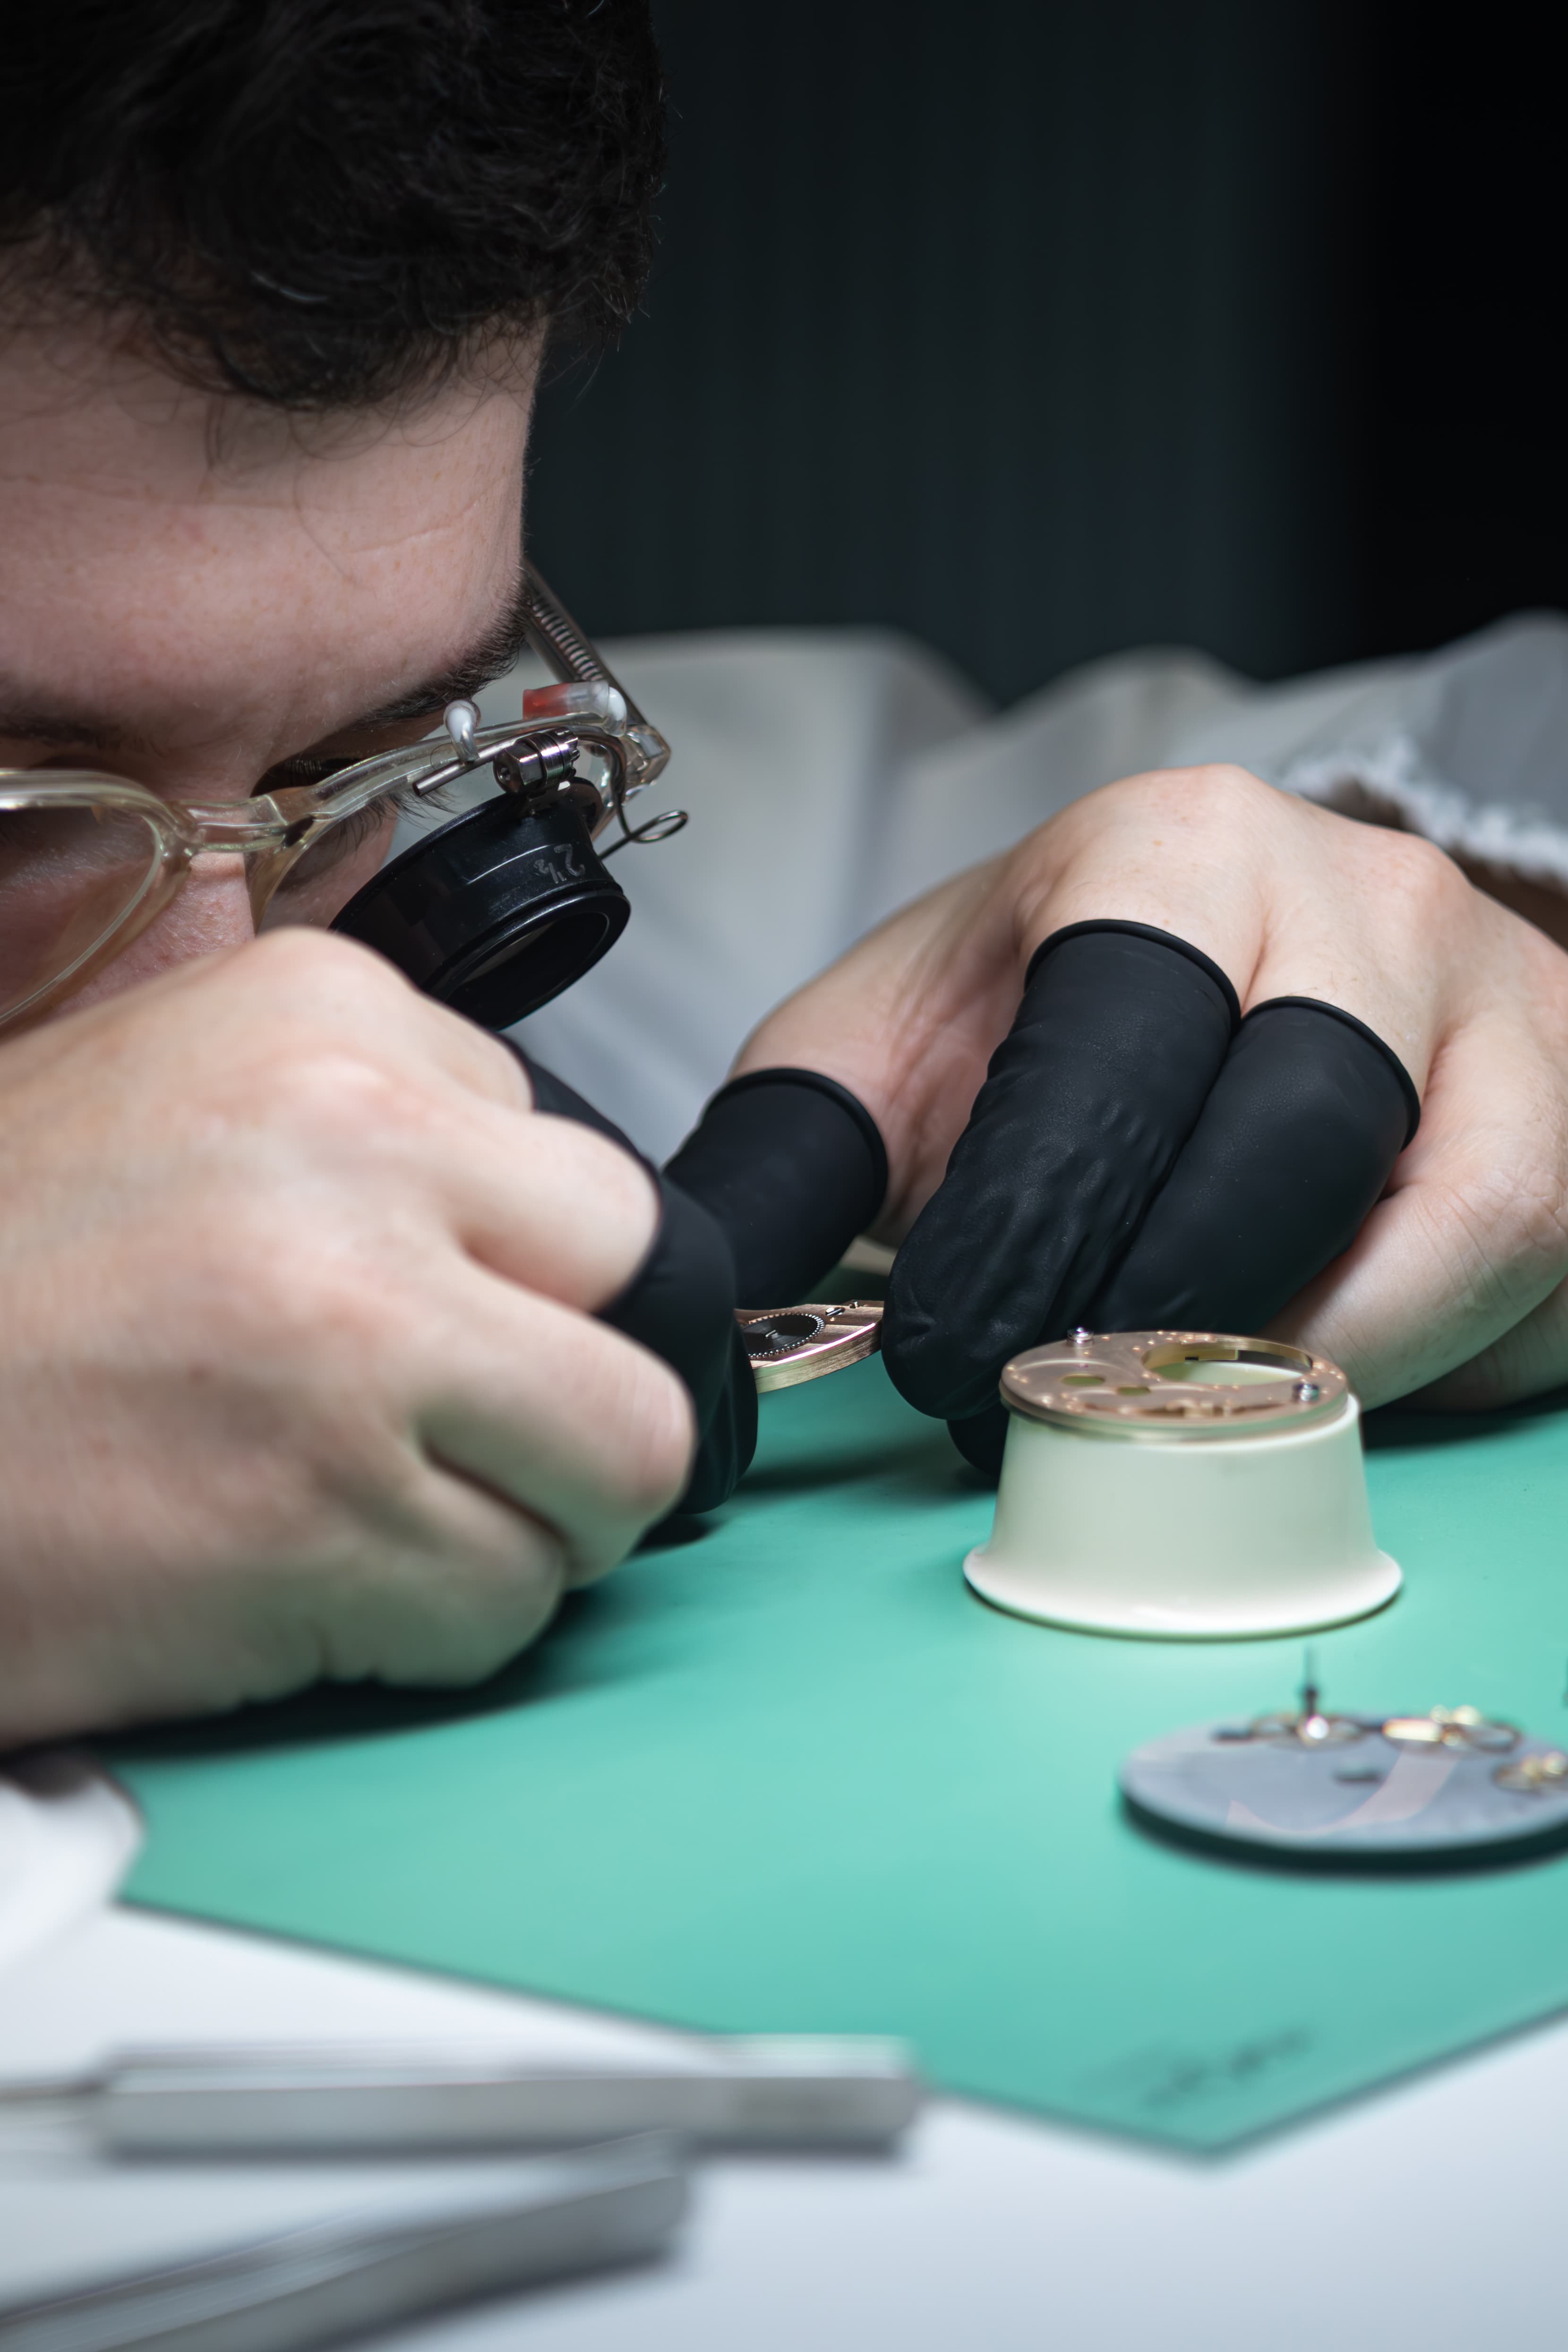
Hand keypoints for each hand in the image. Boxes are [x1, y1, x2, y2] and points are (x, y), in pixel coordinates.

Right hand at [0, 932, 691, 1742]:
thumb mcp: (171, 1098)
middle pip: (641, 1291)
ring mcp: (356, 1339)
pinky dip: (432, 1621)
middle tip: (465, 1433)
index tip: (442, 1319)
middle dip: (573, 1387)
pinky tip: (303, 1582)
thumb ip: (367, 1126)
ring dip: (525, 1513)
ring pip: (621, 1458)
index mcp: (323, 1019)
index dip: (523, 1274)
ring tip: (380, 1512)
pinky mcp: (329, 1522)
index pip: (576, 1164)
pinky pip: (510, 1600)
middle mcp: (359, 1150)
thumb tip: (540, 1222)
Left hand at [738, 764, 1567, 1427]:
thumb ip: (791, 1162)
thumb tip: (704, 1328)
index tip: (949, 1353)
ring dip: (1319, 1359)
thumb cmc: (1046, 1019)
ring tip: (1191, 1408)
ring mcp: (1510, 1001)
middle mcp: (1368, 899)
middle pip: (1302, 1133)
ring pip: (1462, 1224)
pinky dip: (1428, 1366)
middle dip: (1174, 1306)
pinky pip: (1537, 1287)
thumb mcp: (895, 1046)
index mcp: (1178, 853)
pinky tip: (1317, 1372)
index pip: (1117, 1049)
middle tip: (1061, 1405)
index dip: (1032, 1230)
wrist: (1237, 949)